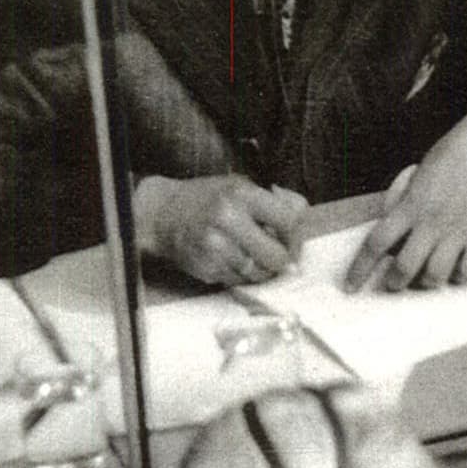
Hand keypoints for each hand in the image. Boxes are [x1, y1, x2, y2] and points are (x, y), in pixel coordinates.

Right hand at [139, 174, 307, 287]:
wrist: (162, 215)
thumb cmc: (208, 198)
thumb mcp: (241, 185)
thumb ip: (274, 200)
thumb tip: (304, 216)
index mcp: (242, 195)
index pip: (289, 221)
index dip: (296, 233)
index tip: (292, 237)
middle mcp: (228, 221)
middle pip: (277, 256)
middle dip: (282, 258)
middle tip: (279, 254)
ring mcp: (215, 248)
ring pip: (259, 274)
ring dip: (263, 269)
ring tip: (255, 256)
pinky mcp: (206, 268)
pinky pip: (239, 282)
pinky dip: (243, 275)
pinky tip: (235, 261)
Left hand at [344, 104, 466, 290]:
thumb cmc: (453, 155)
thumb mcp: (416, 175)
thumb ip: (401, 202)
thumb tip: (391, 227)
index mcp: (411, 206)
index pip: (375, 245)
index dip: (359, 269)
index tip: (351, 286)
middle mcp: (432, 223)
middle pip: (403, 268)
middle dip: (394, 282)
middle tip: (395, 281)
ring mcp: (459, 232)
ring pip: (435, 276)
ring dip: (426, 281)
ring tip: (427, 273)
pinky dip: (459, 276)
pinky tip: (457, 267)